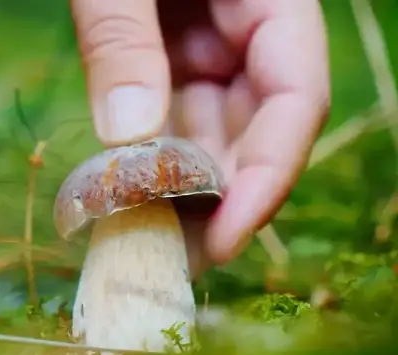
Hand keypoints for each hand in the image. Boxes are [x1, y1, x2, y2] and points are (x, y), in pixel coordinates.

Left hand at [69, 0, 329, 270]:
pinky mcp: (161, 55)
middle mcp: (245, 33)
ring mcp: (202, 46)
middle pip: (249, 132)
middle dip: (211, 202)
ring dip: (172, 190)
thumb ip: (124, 37)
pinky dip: (142, 158)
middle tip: (166, 261)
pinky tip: (118, 199)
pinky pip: (161, 115)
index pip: (297, 99)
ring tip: (136, 244)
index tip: (222, 241)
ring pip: (201, 133)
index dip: (266, 178)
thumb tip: (127, 134)